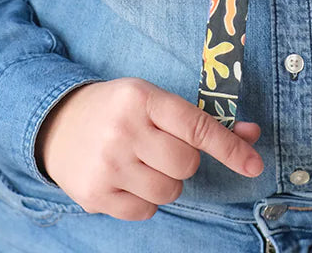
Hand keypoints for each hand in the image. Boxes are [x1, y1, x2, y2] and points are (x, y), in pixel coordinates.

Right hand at [37, 79, 263, 219]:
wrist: (57, 124)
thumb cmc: (117, 110)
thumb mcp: (153, 100)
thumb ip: (201, 119)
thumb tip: (251, 136)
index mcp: (141, 98)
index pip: (196, 126)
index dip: (229, 146)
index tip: (254, 164)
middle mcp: (123, 130)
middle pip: (186, 164)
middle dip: (184, 160)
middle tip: (162, 148)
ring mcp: (108, 165)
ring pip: (169, 191)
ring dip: (165, 181)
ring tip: (142, 162)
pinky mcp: (96, 195)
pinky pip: (146, 211)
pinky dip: (145, 200)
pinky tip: (127, 178)